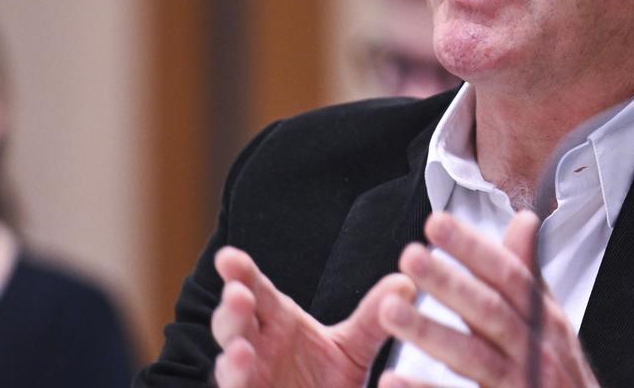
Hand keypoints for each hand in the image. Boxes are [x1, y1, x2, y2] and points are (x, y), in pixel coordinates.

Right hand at [212, 246, 415, 387]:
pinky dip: (237, 382)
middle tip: (238, 294)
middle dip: (232, 308)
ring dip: (231, 356)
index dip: (239, 272)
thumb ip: (373, 318)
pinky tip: (243, 371)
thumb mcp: (353, 348)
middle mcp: (257, 347)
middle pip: (234, 321)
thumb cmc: (327, 382)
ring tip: (241, 350)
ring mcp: (249, 378)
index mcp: (277, 320)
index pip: (255, 288)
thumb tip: (405, 283)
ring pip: (228, 364)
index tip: (227, 257)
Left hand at [378, 211, 599, 387]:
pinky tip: (391, 379)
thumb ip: (530, 274)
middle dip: (450, 283)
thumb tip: (524, 221)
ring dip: (430, 332)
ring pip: (472, 357)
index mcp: (544, 321)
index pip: (509, 276)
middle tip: (410, 257)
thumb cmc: (560, 373)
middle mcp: (534, 351)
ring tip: (389, 311)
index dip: (473, 249)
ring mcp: (521, 384)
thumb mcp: (551, 322)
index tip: (436, 223)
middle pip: (489, 311)